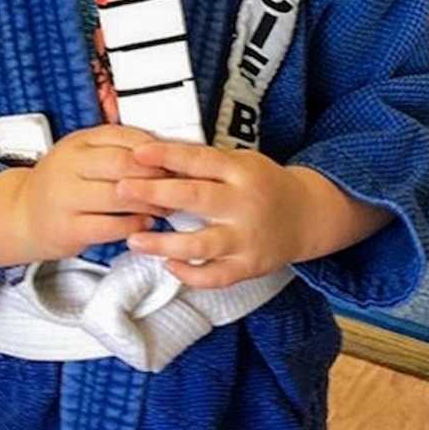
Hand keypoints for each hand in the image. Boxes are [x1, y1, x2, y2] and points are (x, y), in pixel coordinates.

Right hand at [13, 125, 169, 261]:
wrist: (21, 214)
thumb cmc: (60, 184)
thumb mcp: (82, 154)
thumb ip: (115, 148)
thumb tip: (161, 148)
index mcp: (76, 143)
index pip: (122, 136)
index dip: (153, 148)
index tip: (174, 158)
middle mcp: (68, 166)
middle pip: (123, 165)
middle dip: (156, 175)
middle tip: (176, 183)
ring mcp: (66, 198)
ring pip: (119, 196)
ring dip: (150, 203)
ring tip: (165, 206)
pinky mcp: (68, 229)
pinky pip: (110, 227)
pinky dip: (134, 225)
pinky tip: (145, 223)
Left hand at [116, 142, 309, 289]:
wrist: (308, 216)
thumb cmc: (262, 183)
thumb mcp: (240, 162)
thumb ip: (204, 164)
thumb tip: (154, 159)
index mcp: (241, 171)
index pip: (200, 160)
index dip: (167, 156)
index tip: (137, 153)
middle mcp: (244, 203)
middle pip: (196, 198)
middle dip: (155, 194)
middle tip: (121, 190)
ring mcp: (247, 238)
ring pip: (201, 244)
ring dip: (164, 243)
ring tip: (133, 240)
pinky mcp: (249, 266)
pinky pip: (215, 276)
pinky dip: (190, 274)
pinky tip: (167, 265)